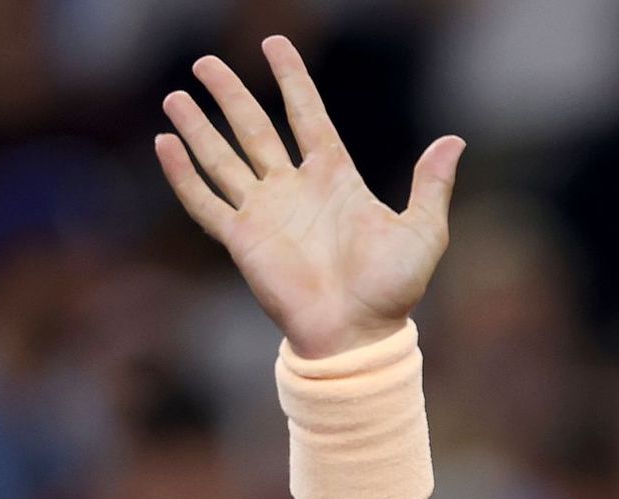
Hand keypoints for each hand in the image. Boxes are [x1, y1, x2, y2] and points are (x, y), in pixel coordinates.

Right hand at [153, 36, 463, 357]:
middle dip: (231, 94)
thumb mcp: (422, 231)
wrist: (357, 333)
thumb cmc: (393, 289)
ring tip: (176, 94)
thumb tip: (454, 140)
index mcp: (335, 178)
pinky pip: (204, 201)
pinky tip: (164, 144)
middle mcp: (294, 189)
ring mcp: (265, 212)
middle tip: (206, 61)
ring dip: (199, 127)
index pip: (307, 115)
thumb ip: (431, 185)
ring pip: (223, 157)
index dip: (292, 79)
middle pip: (255, 128)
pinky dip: (183, 175)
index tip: (275, 44)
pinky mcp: (242, 239)